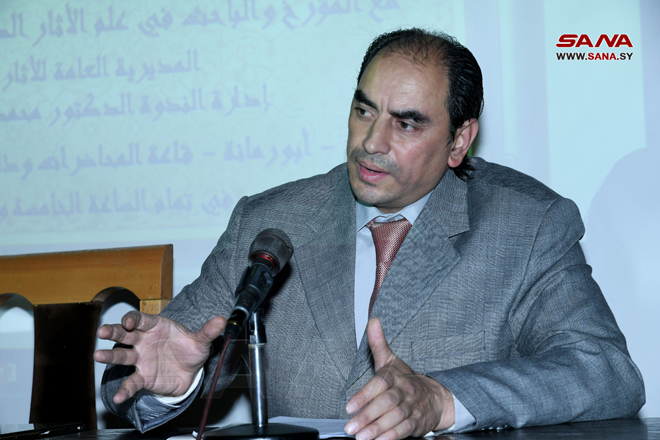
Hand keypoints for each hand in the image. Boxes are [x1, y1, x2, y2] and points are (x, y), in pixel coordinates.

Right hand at [94, 311, 225, 403]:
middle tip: (102, 331)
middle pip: (124, 334)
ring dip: (110, 356)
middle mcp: (144, 341)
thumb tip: (222, 320)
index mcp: (156, 326)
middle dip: (113, 331)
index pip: (140, 319)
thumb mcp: (201, 340)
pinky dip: (124, 390)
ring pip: (122, 356)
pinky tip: (118, 397)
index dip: (133, 318)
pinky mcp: (143, 377)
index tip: (130, 322)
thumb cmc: (190, 349)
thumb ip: (209, 331)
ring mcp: (141, 359)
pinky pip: (131, 383)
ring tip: (98, 356)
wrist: (191, 371)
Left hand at [344, 318, 454, 439]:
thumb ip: (378, 343)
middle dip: (368, 416)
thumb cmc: (406, 379)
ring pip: (395, 418)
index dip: (365, 395)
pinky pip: (405, 430)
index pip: (380, 383)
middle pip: (386, 403)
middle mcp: (405, 391)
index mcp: (396, 376)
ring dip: (377, 429)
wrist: (436, 397)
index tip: (349, 406)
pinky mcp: (417, 422)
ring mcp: (412, 407)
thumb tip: (373, 321)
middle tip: (351, 427)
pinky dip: (392, 437)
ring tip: (361, 437)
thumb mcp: (392, 360)